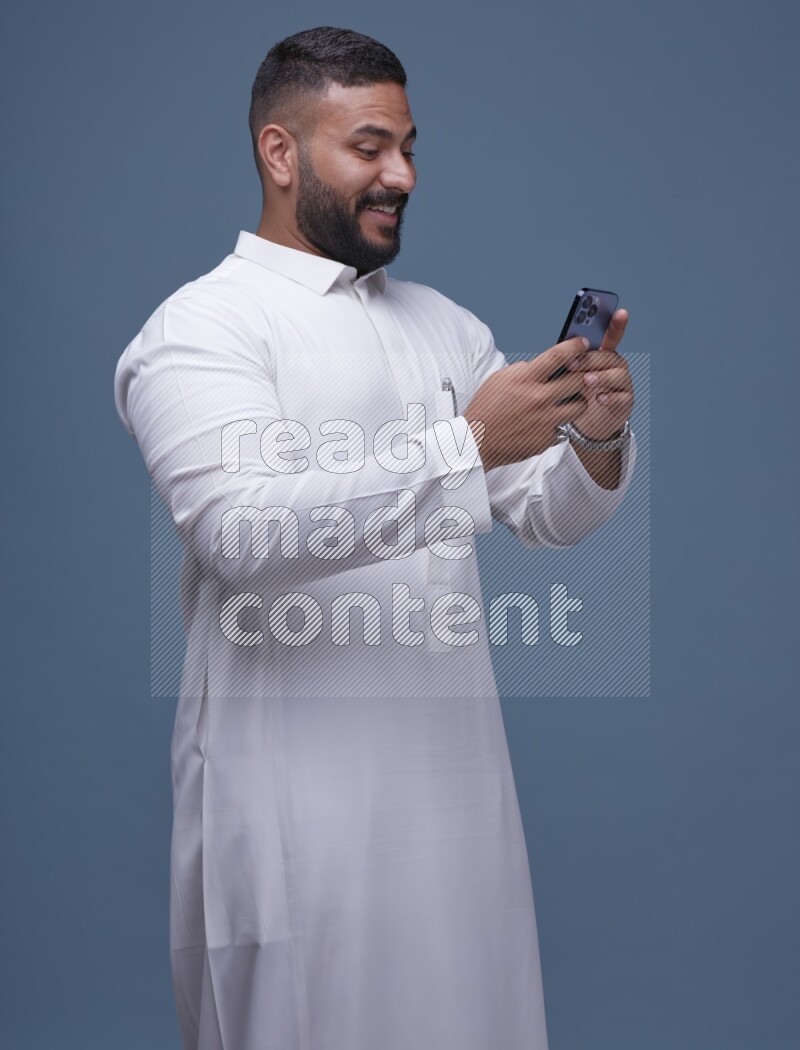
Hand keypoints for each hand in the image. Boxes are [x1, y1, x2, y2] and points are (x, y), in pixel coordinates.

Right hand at [463, 334, 597, 470]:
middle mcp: (539, 398)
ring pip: (580, 405)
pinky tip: (545, 423)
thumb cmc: (486, 409)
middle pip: (578, 380)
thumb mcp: (499, 379)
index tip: (583, 343)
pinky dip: (558, 424)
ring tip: (567, 401)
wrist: (477, 441)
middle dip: (582, 375)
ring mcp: (546, 419)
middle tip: (579, 376)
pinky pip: (564, 427)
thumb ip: (523, 370)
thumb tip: (543, 365)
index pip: (558, 356)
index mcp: (525, 379)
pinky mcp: (547, 438)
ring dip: (577, 401)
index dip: (575, 346)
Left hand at [564, 309, 633, 439]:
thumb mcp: (569, 375)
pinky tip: (599, 398)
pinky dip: (610, 397)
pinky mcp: (625, 401)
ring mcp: (622, 382)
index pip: (611, 335)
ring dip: (600, 376)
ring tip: (586, 381)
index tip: (621, 311)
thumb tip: (552, 351)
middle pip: (607, 356)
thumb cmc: (575, 393)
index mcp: (602, 353)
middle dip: (589, 358)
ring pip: (616, 374)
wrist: (586, 422)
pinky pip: (621, 397)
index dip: (617, 323)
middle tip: (571, 363)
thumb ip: (567, 361)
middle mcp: (615, 365)